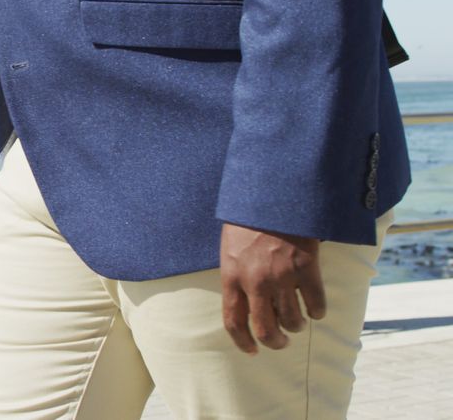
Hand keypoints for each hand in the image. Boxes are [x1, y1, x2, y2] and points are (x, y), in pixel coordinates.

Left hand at [220, 222, 324, 354]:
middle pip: (266, 329)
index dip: (243, 342)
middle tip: (282, 343)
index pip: (233, 321)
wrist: (272, 197)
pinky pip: (316, 303)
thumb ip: (235, 278)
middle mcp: (255, 281)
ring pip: (292, 320)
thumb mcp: (229, 251)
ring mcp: (281, 276)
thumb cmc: (247, 222)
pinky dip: (318, 311)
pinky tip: (316, 309)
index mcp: (232, 277)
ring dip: (296, 326)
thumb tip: (244, 306)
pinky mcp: (306, 267)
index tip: (252, 350)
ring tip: (297, 322)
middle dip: (275, 343)